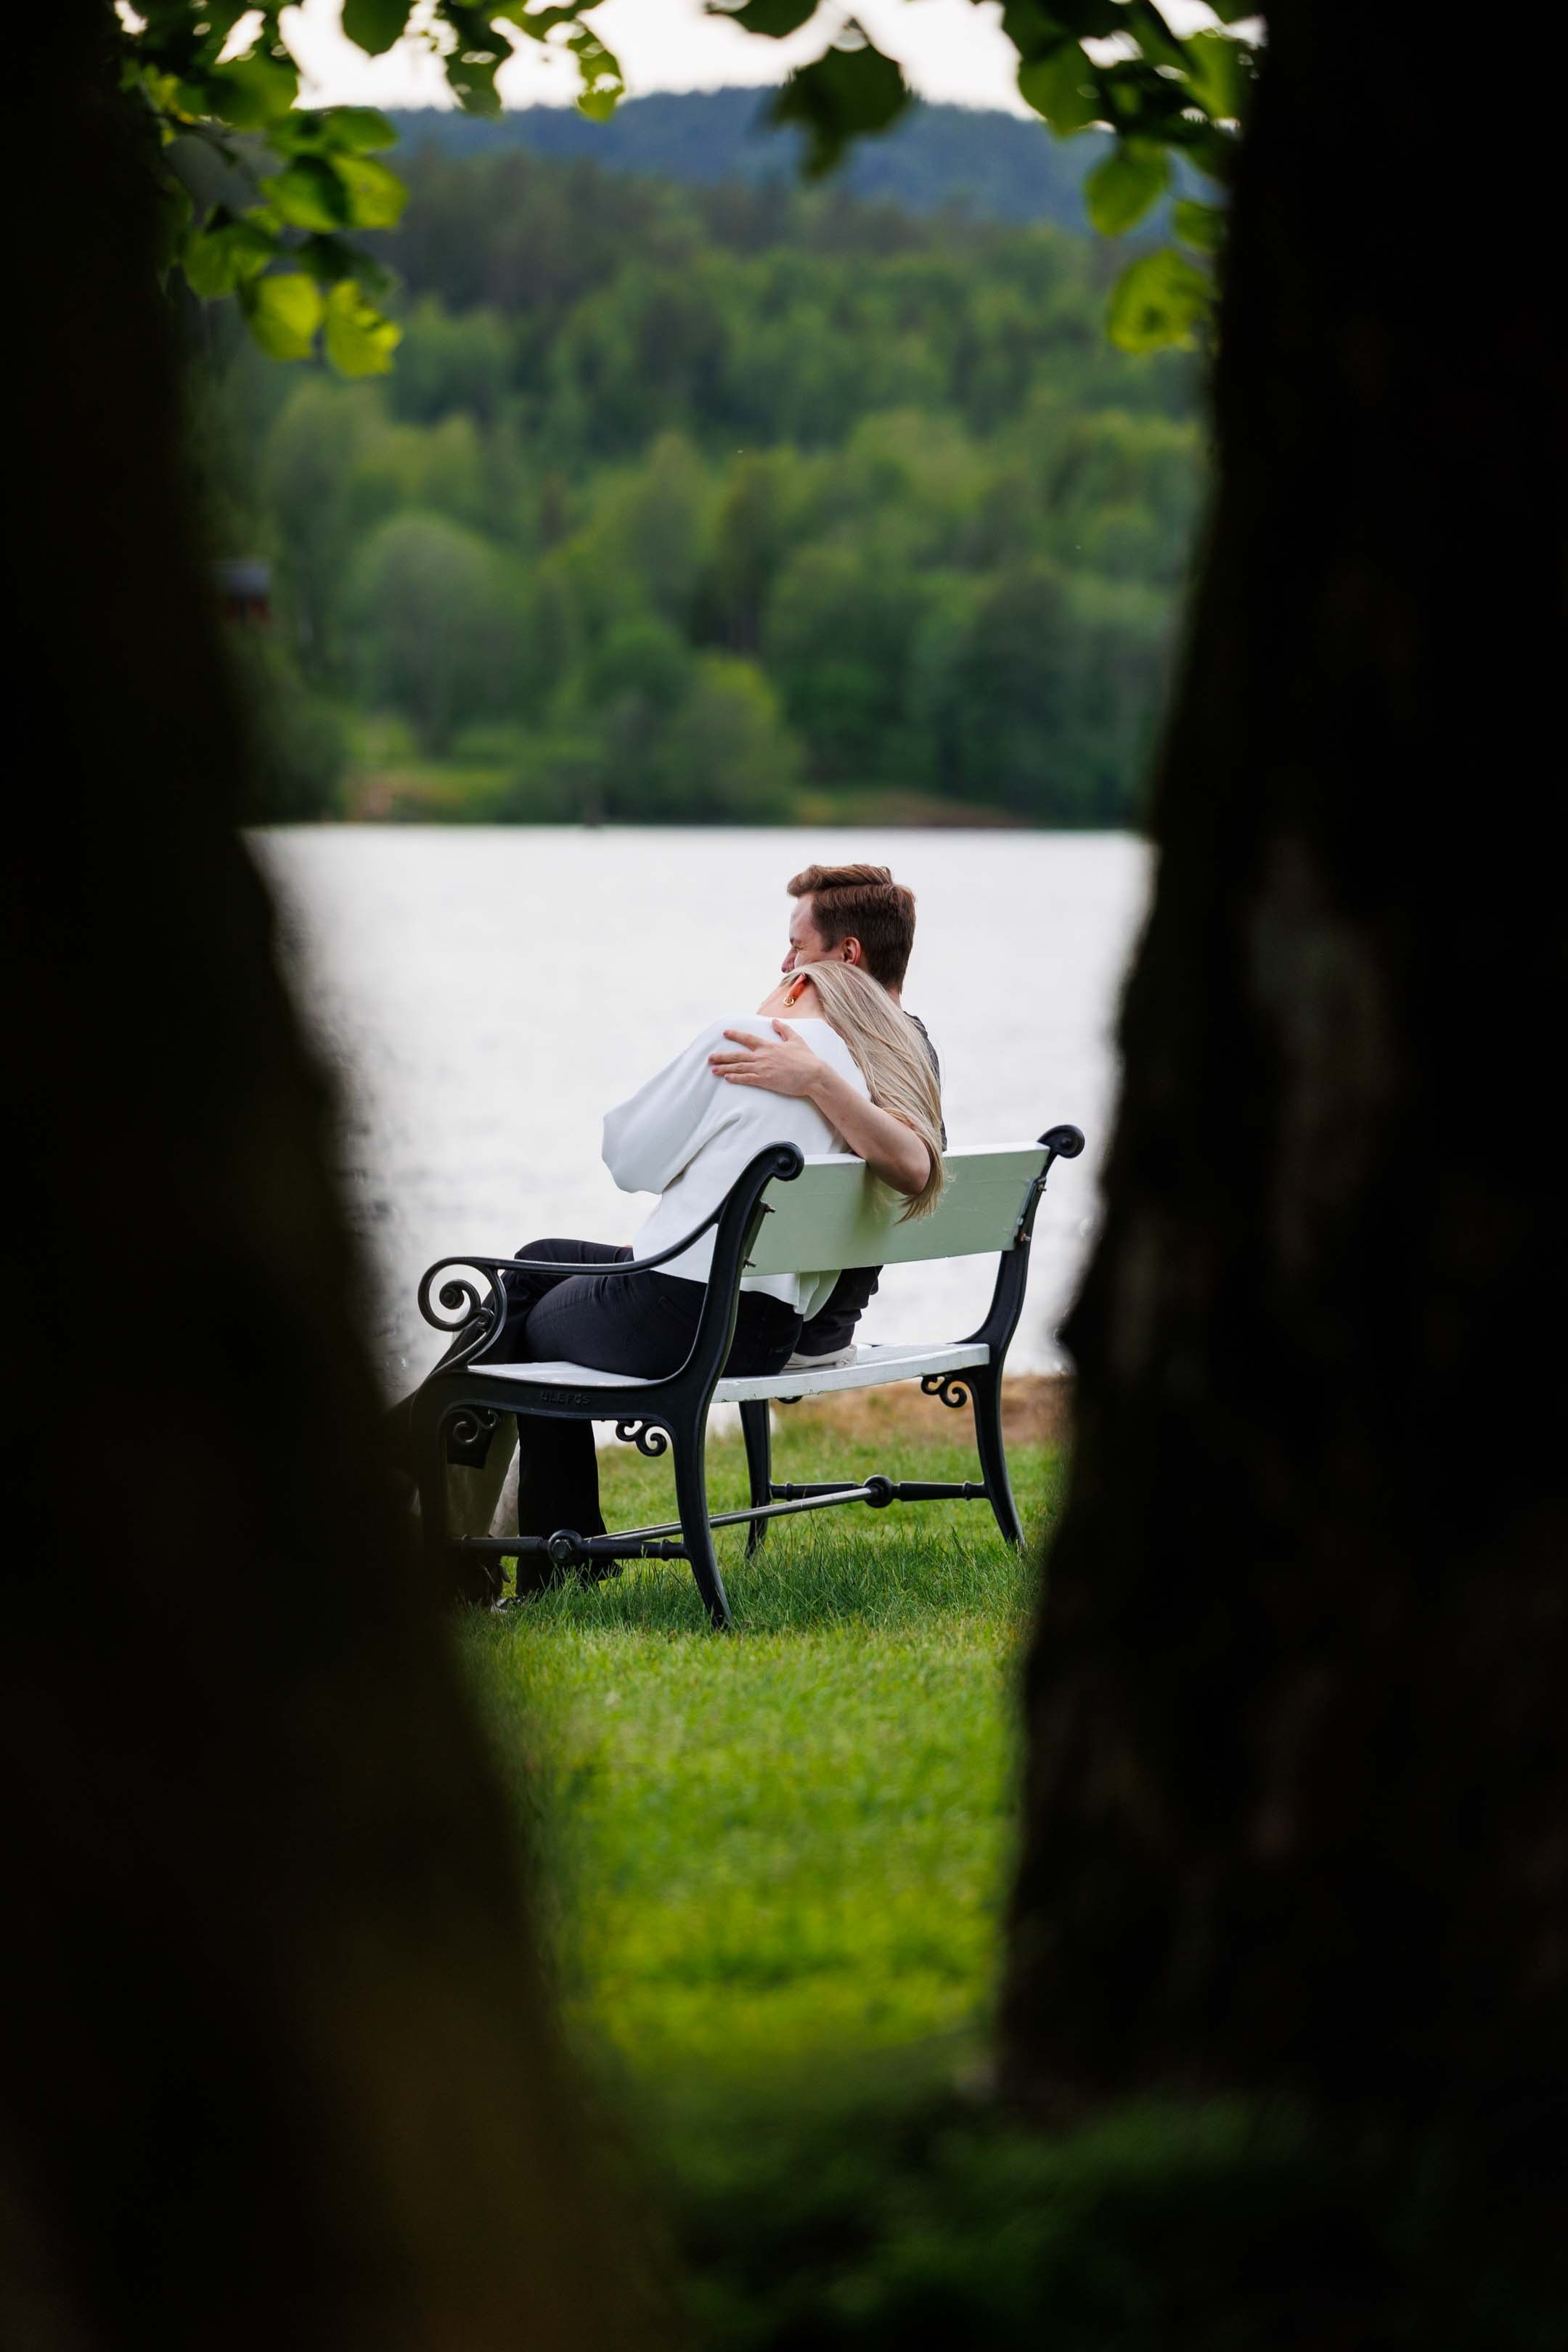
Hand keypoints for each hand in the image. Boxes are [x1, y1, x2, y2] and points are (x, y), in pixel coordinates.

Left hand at [708, 1020, 824, 1099]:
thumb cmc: (806, 1058)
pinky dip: (735, 1078)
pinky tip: (726, 1078)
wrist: (813, 1075)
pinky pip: (746, 1079)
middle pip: (737, 1055)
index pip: (748, 1039)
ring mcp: (763, 1069)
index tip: (725, 1033)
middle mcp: (763, 1056)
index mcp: (769, 1046)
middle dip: (722, 1056)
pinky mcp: (765, 1081)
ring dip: (724, 1068)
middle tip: (710, 1057)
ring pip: (739, 1067)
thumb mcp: (796, 1040)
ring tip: (713, 1069)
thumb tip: (774, 1021)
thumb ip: (784, 1029)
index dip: (735, 1035)